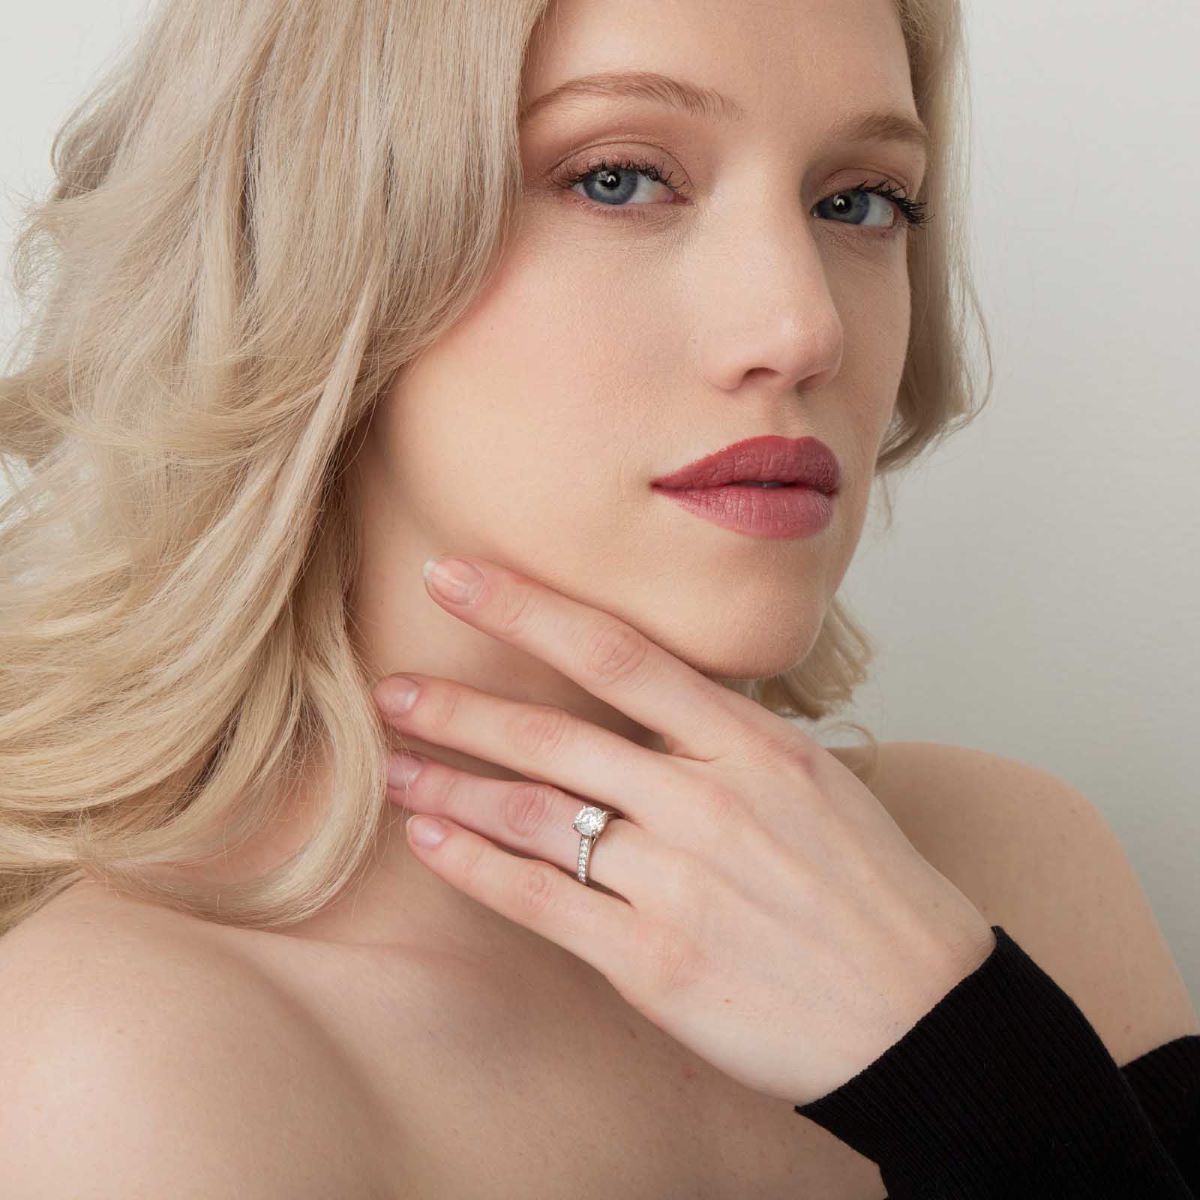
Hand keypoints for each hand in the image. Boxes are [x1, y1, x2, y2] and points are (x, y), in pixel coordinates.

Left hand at [371, 555, 996, 1106]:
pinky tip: (433, 844)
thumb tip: (652, 697)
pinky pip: (543, 904)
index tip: (457, 575)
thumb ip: (727, 736)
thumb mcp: (814, 780)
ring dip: (452, 787)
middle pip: (555, 736)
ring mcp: (680, 883)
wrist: (922, 1015)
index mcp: (752, 745)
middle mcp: (708, 801)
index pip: (618, 652)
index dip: (526, 608)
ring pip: (536, 817)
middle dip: (461, 706)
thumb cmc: (869, 889)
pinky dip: (478, 870)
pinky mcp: (655, 963)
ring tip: (394, 769)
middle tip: (390, 688)